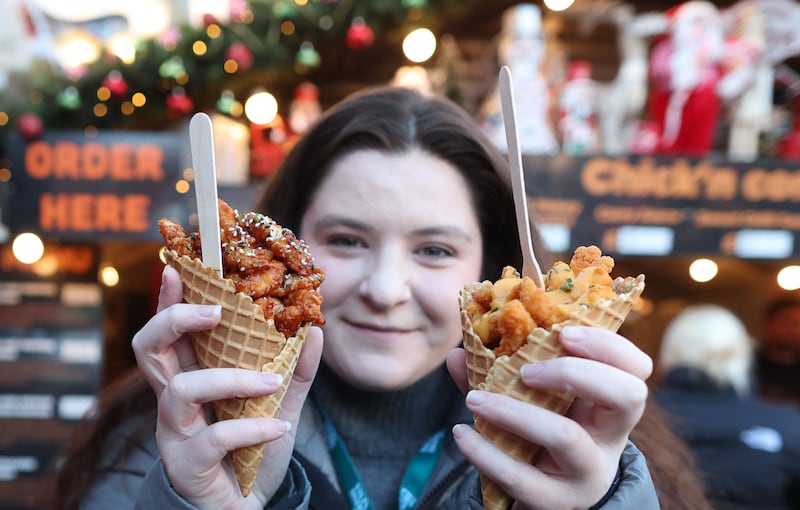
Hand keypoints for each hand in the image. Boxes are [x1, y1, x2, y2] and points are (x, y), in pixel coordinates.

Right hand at [132, 266, 322, 508]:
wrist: (246, 506)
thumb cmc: (251, 451)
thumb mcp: (279, 405)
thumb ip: (297, 371)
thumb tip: (315, 331)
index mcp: (192, 376)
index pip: (169, 331)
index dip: (168, 300)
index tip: (178, 268)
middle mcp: (173, 400)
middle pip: (149, 349)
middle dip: (174, 320)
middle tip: (215, 311)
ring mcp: (175, 432)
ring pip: (181, 389)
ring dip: (230, 379)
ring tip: (271, 382)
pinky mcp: (187, 465)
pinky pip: (212, 439)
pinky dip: (251, 430)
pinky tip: (280, 430)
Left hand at [446, 326, 651, 509]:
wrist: (544, 493)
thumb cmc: (541, 432)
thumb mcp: (534, 400)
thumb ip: (499, 374)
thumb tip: (460, 352)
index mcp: (611, 403)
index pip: (636, 368)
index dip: (607, 345)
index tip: (564, 332)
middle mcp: (610, 437)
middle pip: (626, 396)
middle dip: (575, 372)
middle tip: (526, 371)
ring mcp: (587, 473)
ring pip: (566, 437)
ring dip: (514, 412)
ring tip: (475, 399)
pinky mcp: (555, 501)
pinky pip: (521, 477)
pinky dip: (484, 452)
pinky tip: (461, 433)